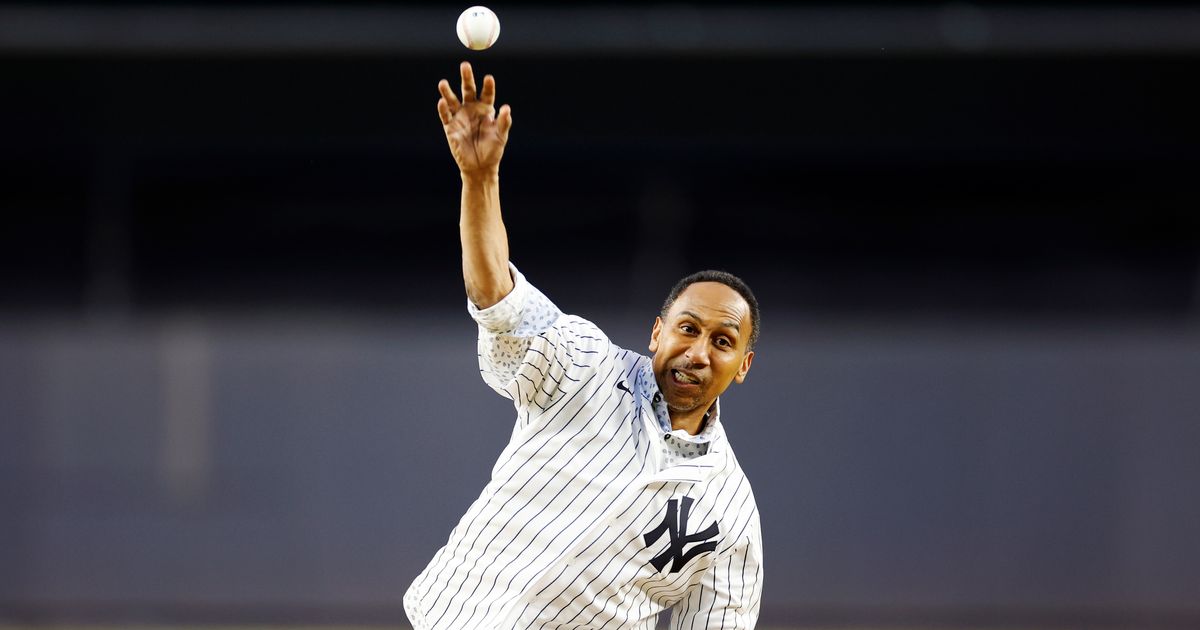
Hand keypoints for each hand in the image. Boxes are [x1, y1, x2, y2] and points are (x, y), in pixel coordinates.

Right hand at [437, 61, 511, 177]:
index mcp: (486, 109)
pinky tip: (442, 102)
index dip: (487, 86)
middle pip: (468, 90)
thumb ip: (504, 122)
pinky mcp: (450, 127)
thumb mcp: (501, 136)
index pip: (486, 94)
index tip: (488, 78)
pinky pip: (445, 116)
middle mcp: (472, 109)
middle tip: (464, 65)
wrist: (479, 167)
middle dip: (466, 78)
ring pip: (452, 100)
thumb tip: (507, 108)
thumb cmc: (493, 150)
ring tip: (443, 83)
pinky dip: (443, 109)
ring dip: (447, 92)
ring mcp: (460, 117)